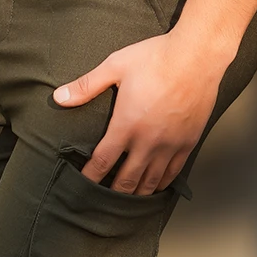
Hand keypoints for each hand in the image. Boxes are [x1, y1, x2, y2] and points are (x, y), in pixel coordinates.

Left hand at [51, 29, 229, 193]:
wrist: (198, 55)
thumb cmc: (157, 57)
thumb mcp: (116, 66)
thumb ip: (86, 86)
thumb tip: (58, 98)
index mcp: (126, 125)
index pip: (102, 161)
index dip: (90, 177)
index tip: (81, 186)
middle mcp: (147, 141)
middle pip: (126, 180)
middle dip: (112, 193)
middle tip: (103, 201)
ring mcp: (169, 145)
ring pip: (150, 182)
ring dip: (136, 194)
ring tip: (126, 201)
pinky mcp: (187, 143)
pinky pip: (172, 173)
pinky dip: (161, 184)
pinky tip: (154, 187)